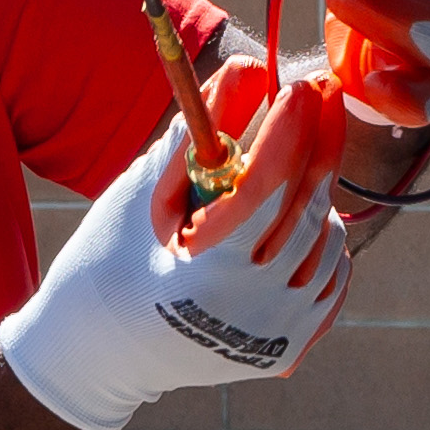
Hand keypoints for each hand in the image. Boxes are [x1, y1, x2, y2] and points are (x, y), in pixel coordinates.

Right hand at [0, 74, 351, 429]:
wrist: (98, 355)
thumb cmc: (109, 261)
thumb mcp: (140, 196)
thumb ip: (195, 136)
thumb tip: (247, 73)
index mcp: (205, 276)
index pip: (264, 190)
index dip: (288, 132)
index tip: (300, 87)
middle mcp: (252, 312)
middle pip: (306, 209)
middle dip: (316, 143)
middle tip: (317, 93)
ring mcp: (277, 334)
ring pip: (328, 239)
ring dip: (312, 195)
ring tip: (280, 176)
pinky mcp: (291, 347)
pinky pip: (332, 276)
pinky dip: (319, 240)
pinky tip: (291, 222)